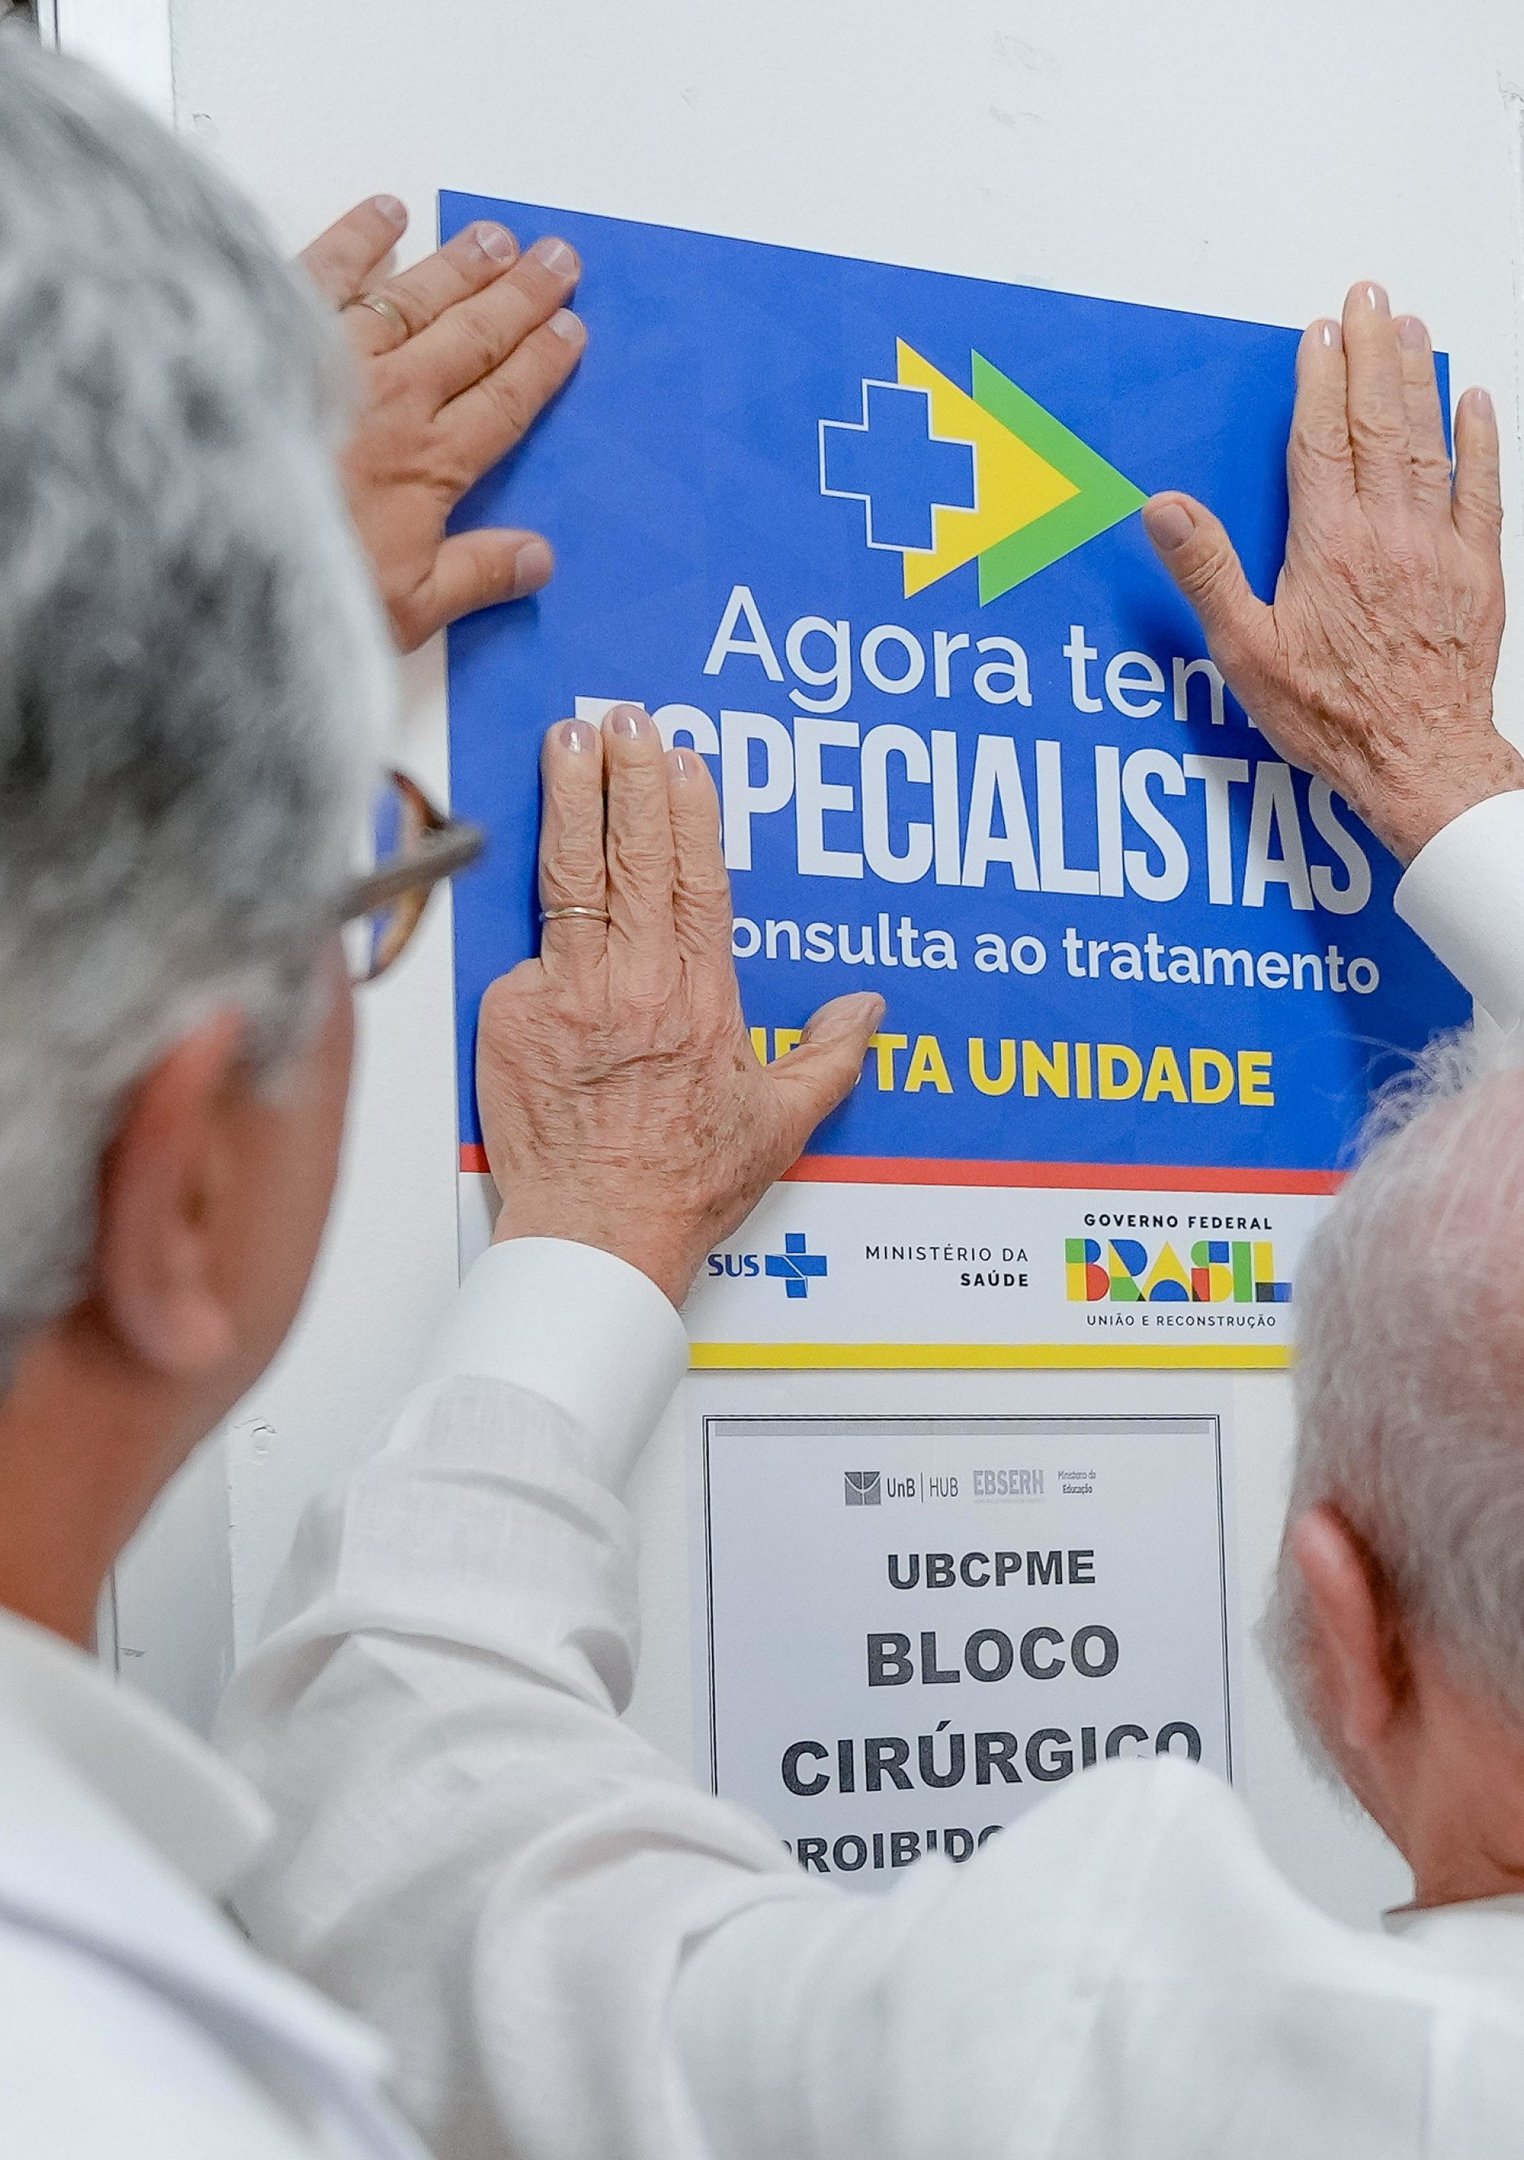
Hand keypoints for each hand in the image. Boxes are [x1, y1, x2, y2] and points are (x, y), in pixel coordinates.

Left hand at [299, 196, 585, 651]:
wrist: (204, 539)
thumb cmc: (303, 578)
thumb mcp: (407, 607)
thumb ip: (477, 575)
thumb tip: (539, 559)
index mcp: (432, 462)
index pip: (505, 401)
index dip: (543, 362)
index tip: (570, 328)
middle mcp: (396, 395)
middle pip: (474, 336)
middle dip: (521, 296)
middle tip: (556, 259)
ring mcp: (339, 355)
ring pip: (417, 296)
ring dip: (462, 263)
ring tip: (497, 238)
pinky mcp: (276, 328)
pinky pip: (330, 268)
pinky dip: (360, 235)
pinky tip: (388, 213)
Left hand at [477, 707, 883, 1306]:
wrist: (599, 1234)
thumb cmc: (680, 1186)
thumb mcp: (780, 1124)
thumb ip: (830, 1057)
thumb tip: (866, 1012)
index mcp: (702, 997)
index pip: (696, 876)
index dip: (688, 809)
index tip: (682, 759)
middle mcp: (635, 981)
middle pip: (631, 853)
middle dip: (626, 775)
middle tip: (620, 718)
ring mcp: (567, 993)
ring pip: (569, 875)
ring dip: (570, 800)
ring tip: (566, 741)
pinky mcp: (512, 1017)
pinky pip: (522, 955)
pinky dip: (527, 919)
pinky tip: (518, 861)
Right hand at [1143, 281, 1520, 862]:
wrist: (1418, 759)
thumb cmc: (1331, 716)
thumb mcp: (1246, 652)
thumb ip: (1208, 571)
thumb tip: (1164, 508)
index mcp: (1327, 544)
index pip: (1321, 439)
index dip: (1319, 380)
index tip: (1318, 333)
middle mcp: (1387, 530)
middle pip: (1378, 421)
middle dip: (1371, 353)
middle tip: (1368, 298)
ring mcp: (1439, 546)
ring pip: (1428, 441)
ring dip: (1419, 378)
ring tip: (1410, 327)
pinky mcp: (1477, 570)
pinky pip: (1482, 488)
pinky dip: (1478, 440)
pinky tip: (1473, 401)